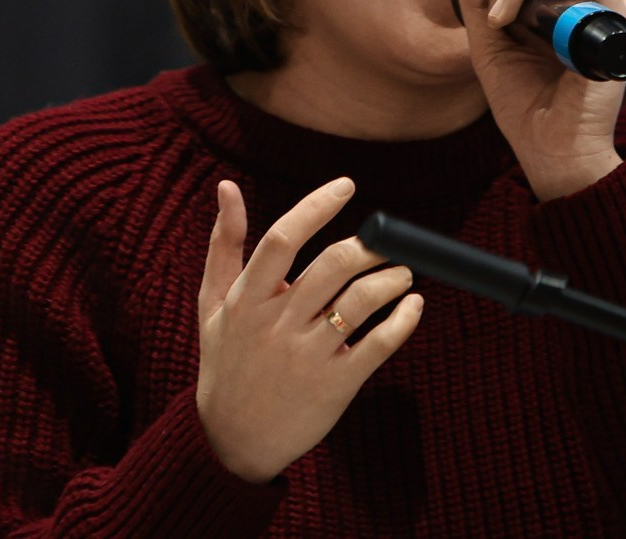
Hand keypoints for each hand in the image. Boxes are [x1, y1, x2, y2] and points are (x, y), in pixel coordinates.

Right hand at [195, 177, 424, 482]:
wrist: (233, 440)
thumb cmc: (225, 362)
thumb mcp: (212, 303)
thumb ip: (224, 244)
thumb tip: (227, 185)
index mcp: (247, 300)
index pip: (282, 239)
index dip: (316, 207)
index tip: (346, 186)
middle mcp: (277, 325)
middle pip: (332, 265)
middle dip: (369, 245)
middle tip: (385, 239)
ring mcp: (308, 356)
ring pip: (360, 301)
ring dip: (391, 278)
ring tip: (402, 271)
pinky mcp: (336, 385)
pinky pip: (379, 344)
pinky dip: (404, 319)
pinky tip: (413, 305)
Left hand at [460, 0, 625, 199]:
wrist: (550, 149)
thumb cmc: (523, 103)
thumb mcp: (489, 43)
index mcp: (566, 6)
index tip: (483, 5)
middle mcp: (591, 3)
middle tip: (490, 13)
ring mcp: (608, 10)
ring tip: (499, 16)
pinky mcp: (620, 21)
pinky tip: (517, 4)